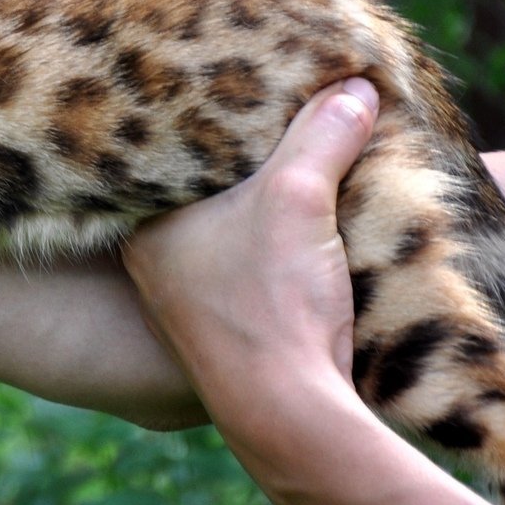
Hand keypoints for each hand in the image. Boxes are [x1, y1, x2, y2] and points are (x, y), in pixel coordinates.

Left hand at [121, 78, 377, 411]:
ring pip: (224, 235)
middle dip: (239, 165)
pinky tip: (307, 233)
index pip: (169, 154)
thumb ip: (323, 137)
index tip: (237, 91)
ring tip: (300, 167)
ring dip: (260, 211)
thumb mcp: (300, 200)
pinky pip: (247, 271)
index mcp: (147, 227)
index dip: (207, 122)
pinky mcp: (227, 335)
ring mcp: (186, 305)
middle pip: (198, 194)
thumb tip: (356, 87)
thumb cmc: (273, 303)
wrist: (291, 417)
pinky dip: (273, 250)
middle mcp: (152, 266)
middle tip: (274, 119)